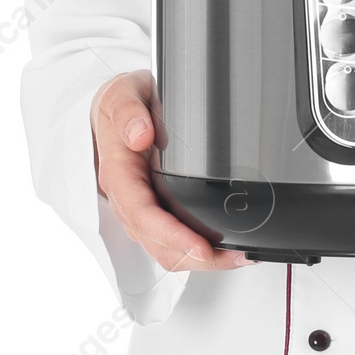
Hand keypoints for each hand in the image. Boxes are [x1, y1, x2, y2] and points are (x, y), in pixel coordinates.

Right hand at [91, 71, 251, 272]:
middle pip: (157, 244)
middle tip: (236, 257)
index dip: (172, 236)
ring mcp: (141, 209)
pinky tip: (225, 247)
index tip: (200, 247)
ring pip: (166, 249)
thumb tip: (139, 135)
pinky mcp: (155, 210)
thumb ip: (127, 112)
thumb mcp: (121, 94)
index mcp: (119, 175)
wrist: (115, 108)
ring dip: (201, 260)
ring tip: (239, 257)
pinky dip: (197, 249)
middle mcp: (128, 199)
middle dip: (196, 258)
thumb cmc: (120, 104)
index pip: (143, 216)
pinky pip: (171, 240)